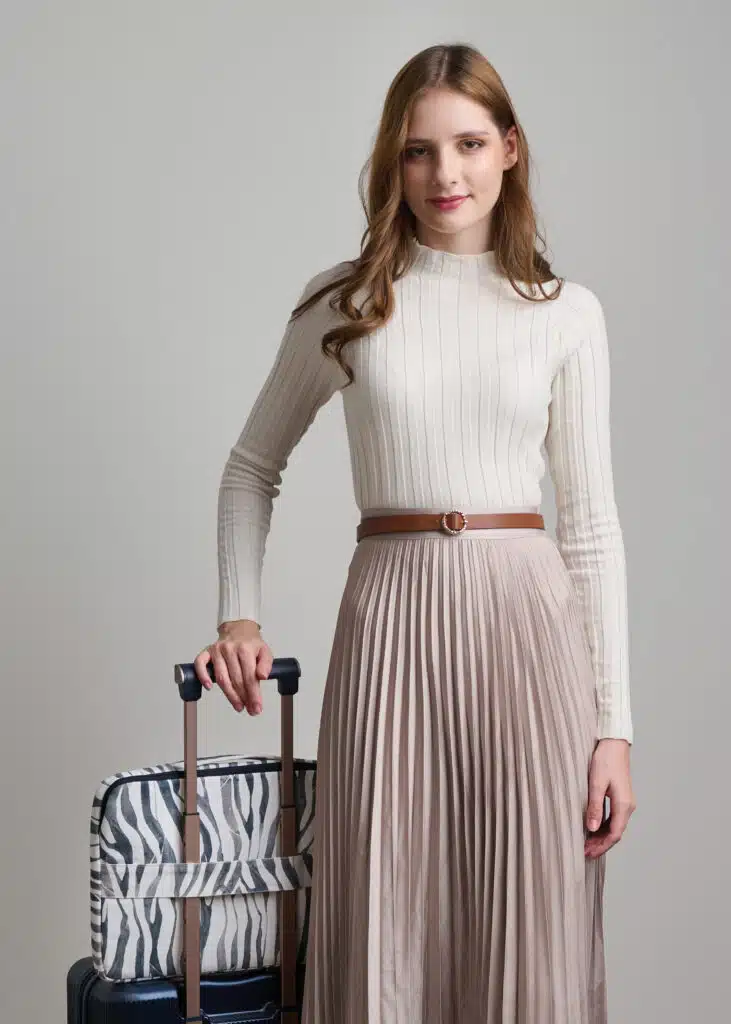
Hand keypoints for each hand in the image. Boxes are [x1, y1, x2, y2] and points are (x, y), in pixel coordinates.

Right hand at [193, 620, 273, 715]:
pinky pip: (200, 664)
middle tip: (249, 709)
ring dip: (230, 695)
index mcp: (245, 648)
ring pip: (222, 677)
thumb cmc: (251, 644)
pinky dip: (203, 676)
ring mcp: (217, 650)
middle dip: (244, 697)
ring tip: (238, 706)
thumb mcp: (265, 651)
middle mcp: (230, 649)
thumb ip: (266, 664)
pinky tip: (209, 687)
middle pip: (236, 679)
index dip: (254, 694)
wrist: (239, 629)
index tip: (257, 707)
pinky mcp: (207, 652)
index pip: (250, 676)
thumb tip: (262, 677)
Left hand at [584, 738, 635, 858]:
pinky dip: (603, 825)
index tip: (587, 853)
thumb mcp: (596, 783)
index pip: (614, 834)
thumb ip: (594, 807)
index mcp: (624, 805)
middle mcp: (627, 806)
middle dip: (600, 844)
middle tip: (584, 852)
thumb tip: (591, 828)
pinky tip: (592, 827)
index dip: (601, 846)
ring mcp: (625, 801)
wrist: (614, 743)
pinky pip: (613, 817)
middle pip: (615, 833)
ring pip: (614, 826)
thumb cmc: (605, 760)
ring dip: (601, 836)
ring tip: (586, 843)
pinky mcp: (620, 796)